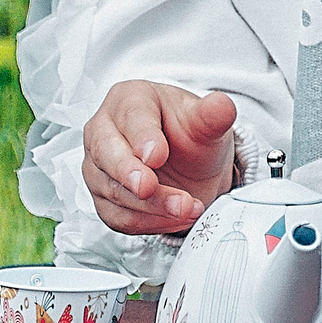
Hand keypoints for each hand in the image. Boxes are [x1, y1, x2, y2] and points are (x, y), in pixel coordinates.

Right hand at [81, 81, 239, 234]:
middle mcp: (104, 131)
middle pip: (106, 153)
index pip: (130, 116)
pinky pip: (119, 217)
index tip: (157, 156)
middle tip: (149, 188)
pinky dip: (150, 223)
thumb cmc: (190, 134)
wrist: (190, 163)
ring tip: (188, 207)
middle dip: (130, 174)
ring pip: (113, 191)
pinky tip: (177, 218)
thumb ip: (213, 114)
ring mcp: (99, 167)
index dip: (143, 137)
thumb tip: (222, 106)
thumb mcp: (206, 121)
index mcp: (128, 99)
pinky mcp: (104, 200)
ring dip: (150, 206)